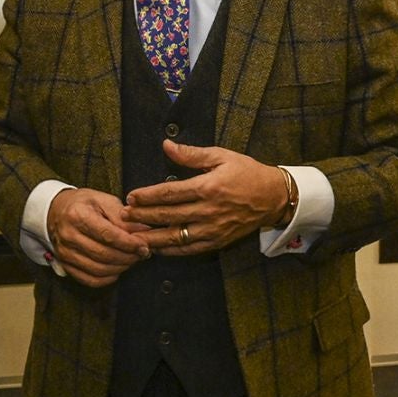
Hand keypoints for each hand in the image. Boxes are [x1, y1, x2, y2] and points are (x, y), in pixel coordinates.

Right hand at [48, 187, 150, 286]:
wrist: (56, 210)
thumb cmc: (83, 204)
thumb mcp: (103, 200)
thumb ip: (123, 216)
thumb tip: (144, 231)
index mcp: (78, 215)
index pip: (108, 235)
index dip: (129, 243)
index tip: (144, 246)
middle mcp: (68, 235)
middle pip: (104, 254)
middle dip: (128, 257)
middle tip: (142, 254)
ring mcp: (64, 252)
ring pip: (98, 269)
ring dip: (120, 268)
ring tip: (132, 260)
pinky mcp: (65, 264)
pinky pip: (89, 279)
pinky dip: (107, 278)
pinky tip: (117, 269)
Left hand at [122, 141, 287, 256]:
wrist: (273, 197)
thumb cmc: (247, 173)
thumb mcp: (222, 156)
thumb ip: (192, 154)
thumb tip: (166, 145)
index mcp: (208, 187)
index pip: (170, 193)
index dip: (147, 196)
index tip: (131, 197)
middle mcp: (209, 210)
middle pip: (168, 216)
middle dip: (143, 217)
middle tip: (123, 217)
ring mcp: (213, 229)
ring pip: (176, 237)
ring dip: (152, 237)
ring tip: (132, 237)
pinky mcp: (218, 242)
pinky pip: (190, 249)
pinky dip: (172, 251)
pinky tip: (156, 249)